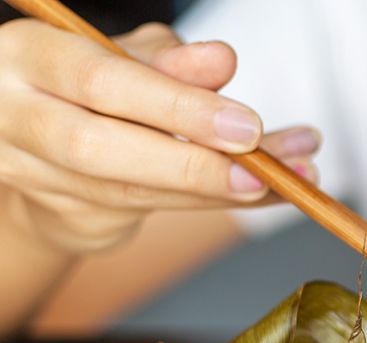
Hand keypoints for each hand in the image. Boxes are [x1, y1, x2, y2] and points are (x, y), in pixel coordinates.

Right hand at [0, 20, 317, 253]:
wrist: (43, 144)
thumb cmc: (90, 83)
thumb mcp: (128, 55)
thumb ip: (169, 60)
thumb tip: (218, 60)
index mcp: (29, 57)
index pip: (101, 83)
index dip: (176, 107)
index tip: (244, 124)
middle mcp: (15, 117)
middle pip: (100, 150)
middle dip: (192, 164)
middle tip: (262, 168)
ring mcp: (33, 174)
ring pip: (131, 192)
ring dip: (220, 190)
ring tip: (291, 179)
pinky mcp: (66, 215)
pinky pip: (152, 211)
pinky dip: (215, 202)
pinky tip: (265, 193)